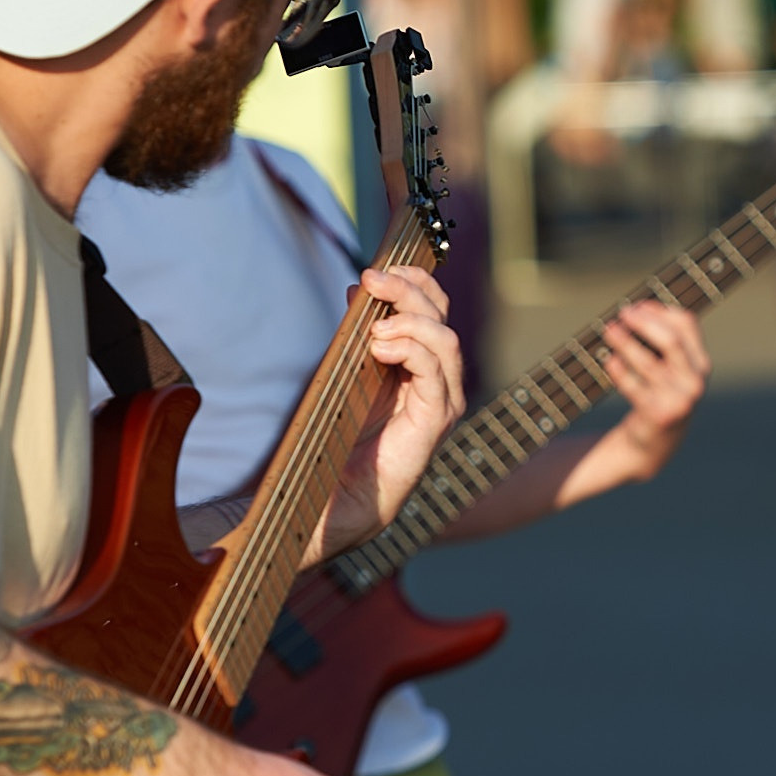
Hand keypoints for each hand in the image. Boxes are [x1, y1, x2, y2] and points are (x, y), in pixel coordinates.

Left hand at [315, 265, 465, 562]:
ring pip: (446, 341)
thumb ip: (355, 335)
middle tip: (372, 279)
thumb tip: (358, 288)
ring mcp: (440, 404)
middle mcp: (437, 384)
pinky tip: (381, 347)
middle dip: (411, 289)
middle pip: (442, 317)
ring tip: (374, 326)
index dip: (415, 282)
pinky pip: (436, 373)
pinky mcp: (433, 424)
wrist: (329, 506)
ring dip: (411, 320)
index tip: (378, 269)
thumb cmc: (334, 446)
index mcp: (418, 369)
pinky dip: (412, 349)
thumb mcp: (342, 374)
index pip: (434, 310)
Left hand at [589, 302, 708, 480]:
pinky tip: (609, 360)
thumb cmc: (659, 395)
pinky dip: (620, 371)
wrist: (655, 443)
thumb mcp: (671, 369)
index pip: (687, 324)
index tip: (636, 306)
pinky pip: (635, 387)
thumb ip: (664, 342)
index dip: (660, 310)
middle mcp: (696, 380)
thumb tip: (637, 310)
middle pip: (671, 340)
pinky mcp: (659, 414)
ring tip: (609, 331)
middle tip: (622, 314)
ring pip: (649, 362)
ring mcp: (679, 399)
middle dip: (644, 322)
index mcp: (701, 363)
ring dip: (626, 342)